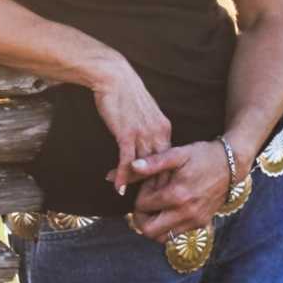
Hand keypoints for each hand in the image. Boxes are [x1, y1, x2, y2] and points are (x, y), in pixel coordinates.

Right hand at [91, 58, 172, 196]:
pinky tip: (118, 188)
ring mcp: (143, 134)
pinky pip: (126, 161)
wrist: (114, 76)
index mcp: (164, 128)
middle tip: (152, 206)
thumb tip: (148, 144)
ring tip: (135, 204)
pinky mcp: (126, 133)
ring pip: (143, 167)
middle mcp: (157, 133)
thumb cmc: (126, 93)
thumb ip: (149, 129)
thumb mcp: (145, 112)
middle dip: (156, 188)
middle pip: (160, 167)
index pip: (168, 159)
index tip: (162, 193)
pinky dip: (123, 176)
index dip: (165, 177)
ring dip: (137, 186)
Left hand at [119, 139, 254, 243]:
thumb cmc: (203, 156)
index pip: (143, 206)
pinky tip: (170, 209)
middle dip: (140, 218)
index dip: (139, 196)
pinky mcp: (201, 224)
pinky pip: (176, 235)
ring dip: (154, 225)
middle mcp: (186, 213)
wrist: (231, 165)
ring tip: (157, 207)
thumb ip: (154, 162)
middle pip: (148, 231)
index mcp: (177, 195)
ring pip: (162, 237)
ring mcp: (194, 221)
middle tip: (144, 203)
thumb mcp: (178, 154)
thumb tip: (132, 166)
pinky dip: (167, 226)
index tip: (146, 186)